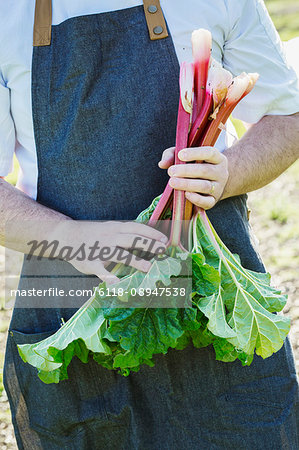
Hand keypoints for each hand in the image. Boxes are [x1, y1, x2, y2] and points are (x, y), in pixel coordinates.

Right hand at [50, 221, 167, 284]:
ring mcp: (100, 250)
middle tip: (163, 251)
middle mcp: (110, 237)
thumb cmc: (93, 234)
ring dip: (136, 261)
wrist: (66, 235)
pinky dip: (108, 277)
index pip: (137, 228)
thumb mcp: (110, 228)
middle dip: (149, 245)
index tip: (165, 240)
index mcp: (115, 228)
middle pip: (133, 240)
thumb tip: (147, 239)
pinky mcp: (90, 262)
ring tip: (150, 269)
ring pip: (120, 254)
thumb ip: (125, 234)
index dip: (152, 234)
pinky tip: (117, 284)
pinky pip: (101, 271)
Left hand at [159, 146, 228, 209]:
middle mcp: (221, 172)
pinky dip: (197, 199)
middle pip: (205, 170)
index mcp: (217, 158)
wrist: (214, 182)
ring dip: (187, 184)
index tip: (180, 155)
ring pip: (205, 186)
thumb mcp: (187, 156)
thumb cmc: (197, 166)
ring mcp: (218, 187)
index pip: (209, 152)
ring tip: (172, 182)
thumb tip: (162, 164)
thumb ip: (173, 155)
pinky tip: (185, 194)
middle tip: (171, 171)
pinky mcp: (213, 200)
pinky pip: (207, 201)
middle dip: (186, 171)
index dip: (195, 153)